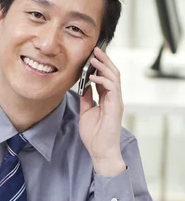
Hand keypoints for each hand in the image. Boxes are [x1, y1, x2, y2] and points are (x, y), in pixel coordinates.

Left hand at [79, 46, 125, 176]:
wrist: (100, 151)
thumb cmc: (94, 135)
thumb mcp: (86, 113)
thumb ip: (87, 99)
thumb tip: (84, 87)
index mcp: (107, 99)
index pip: (106, 77)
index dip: (99, 66)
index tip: (91, 56)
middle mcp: (114, 98)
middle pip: (112, 73)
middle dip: (104, 60)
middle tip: (94, 50)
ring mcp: (116, 101)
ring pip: (114, 77)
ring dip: (104, 66)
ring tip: (94, 57)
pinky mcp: (116, 107)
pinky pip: (112, 88)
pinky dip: (102, 80)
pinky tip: (92, 76)